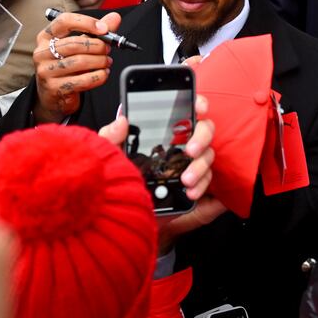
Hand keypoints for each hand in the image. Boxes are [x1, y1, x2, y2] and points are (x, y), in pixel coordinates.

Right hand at [33, 12, 119, 123]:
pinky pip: (82, 80)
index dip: (86, 22)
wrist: (53, 96)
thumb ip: (95, 32)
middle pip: (74, 43)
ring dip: (100, 61)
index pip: (64, 21)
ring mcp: (46, 71)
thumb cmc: (66, 67)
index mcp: (45, 37)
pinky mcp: (54, 88)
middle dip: (97, 45)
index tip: (103, 29)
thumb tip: (114, 18)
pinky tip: (103, 74)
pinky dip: (98, 76)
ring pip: (80, 61)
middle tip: (108, 49)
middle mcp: (42, 52)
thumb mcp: (78, 47)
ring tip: (107, 62)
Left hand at [99, 95, 219, 253]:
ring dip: (200, 165)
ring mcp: (188, 163)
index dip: (195, 102)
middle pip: (204, 128)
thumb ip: (110, 138)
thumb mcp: (109, 158)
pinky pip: (208, 179)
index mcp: (160, 130)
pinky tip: (190, 192)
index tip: (198, 107)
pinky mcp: (194, 183)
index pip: (183, 108)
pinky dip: (202, 184)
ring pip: (208, 155)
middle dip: (202, 136)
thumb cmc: (116, 181)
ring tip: (185, 179)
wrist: (123, 215)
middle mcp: (178, 143)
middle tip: (190, 150)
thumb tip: (122, 121)